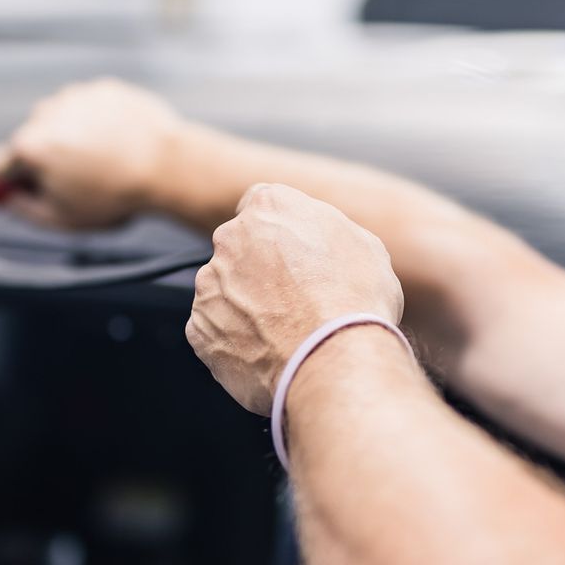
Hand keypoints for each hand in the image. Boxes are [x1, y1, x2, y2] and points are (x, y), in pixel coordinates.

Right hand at [0, 77, 185, 229]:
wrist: (167, 166)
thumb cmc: (116, 195)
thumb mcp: (62, 218)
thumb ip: (22, 209)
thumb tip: (5, 198)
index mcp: (29, 147)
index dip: (6, 182)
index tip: (17, 189)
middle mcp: (45, 115)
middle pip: (28, 141)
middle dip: (43, 161)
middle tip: (73, 182)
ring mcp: (75, 97)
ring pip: (60, 122)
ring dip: (70, 138)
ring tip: (103, 163)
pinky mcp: (102, 89)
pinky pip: (89, 109)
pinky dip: (97, 123)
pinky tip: (118, 144)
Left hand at [187, 184, 404, 412]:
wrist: (334, 358)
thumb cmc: (355, 300)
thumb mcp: (364, 245)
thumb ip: (327, 233)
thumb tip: (322, 244)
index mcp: (270, 206)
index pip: (262, 206)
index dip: (278, 233)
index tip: (291, 254)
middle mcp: (231, 238)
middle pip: (239, 249)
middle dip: (259, 270)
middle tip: (293, 298)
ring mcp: (210, 285)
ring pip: (225, 291)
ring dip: (245, 306)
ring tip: (283, 332)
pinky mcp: (199, 329)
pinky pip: (214, 331)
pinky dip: (234, 341)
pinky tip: (267, 352)